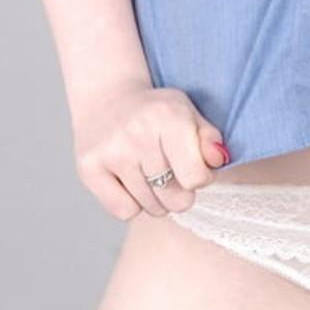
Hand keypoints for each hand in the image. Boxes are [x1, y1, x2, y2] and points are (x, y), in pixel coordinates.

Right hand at [70, 76, 230, 220]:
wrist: (107, 98)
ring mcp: (112, 152)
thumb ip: (209, 138)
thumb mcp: (188, 113)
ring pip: (151, 207)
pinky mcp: (89, 168)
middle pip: (175, 198)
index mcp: (169, 116)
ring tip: (149, 173)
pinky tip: (130, 181)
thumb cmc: (155, 112)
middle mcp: (139, 133)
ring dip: (156, 199)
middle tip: (172, 174)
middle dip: (180, 193)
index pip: (196, 177)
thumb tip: (219, 159)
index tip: (194, 167)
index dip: (201, 178)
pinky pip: (125, 211)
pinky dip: (132, 204)